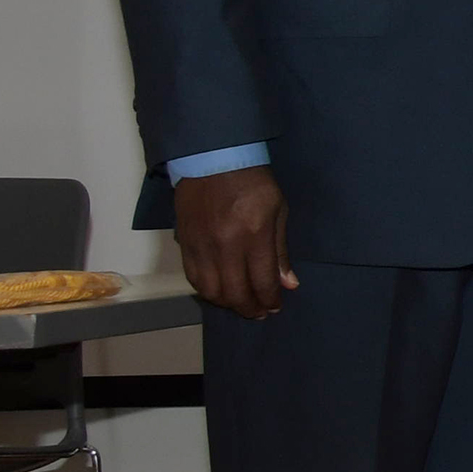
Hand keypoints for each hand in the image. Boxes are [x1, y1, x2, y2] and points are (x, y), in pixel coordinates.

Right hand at [173, 164, 295, 319]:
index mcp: (253, 235)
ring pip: (211, 290)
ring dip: (227, 303)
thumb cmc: (253, 182)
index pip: (262, 281)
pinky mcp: (185, 243)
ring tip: (240, 303)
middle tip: (259, 312)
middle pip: (235, 292)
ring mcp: (201, 245)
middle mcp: (225, 245)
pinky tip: (219, 291)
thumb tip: (288, 283)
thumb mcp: (278, 211)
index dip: (270, 300)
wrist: (213, 159)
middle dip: (249, 308)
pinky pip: (193, 277)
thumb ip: (280, 251)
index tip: (275, 306)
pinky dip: (206, 290)